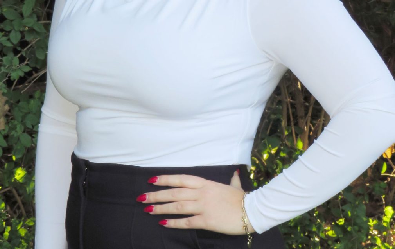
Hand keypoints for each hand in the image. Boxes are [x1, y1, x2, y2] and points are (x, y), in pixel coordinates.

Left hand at [136, 169, 255, 234]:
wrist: (252, 210)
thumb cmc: (242, 198)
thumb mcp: (233, 186)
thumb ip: (231, 179)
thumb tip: (235, 172)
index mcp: (206, 183)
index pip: (180, 179)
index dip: (165, 179)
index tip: (151, 180)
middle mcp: (202, 192)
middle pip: (174, 192)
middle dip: (156, 194)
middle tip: (141, 197)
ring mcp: (203, 206)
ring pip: (177, 206)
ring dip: (161, 208)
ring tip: (148, 210)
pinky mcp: (206, 221)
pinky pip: (186, 221)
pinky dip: (174, 222)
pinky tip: (163, 223)